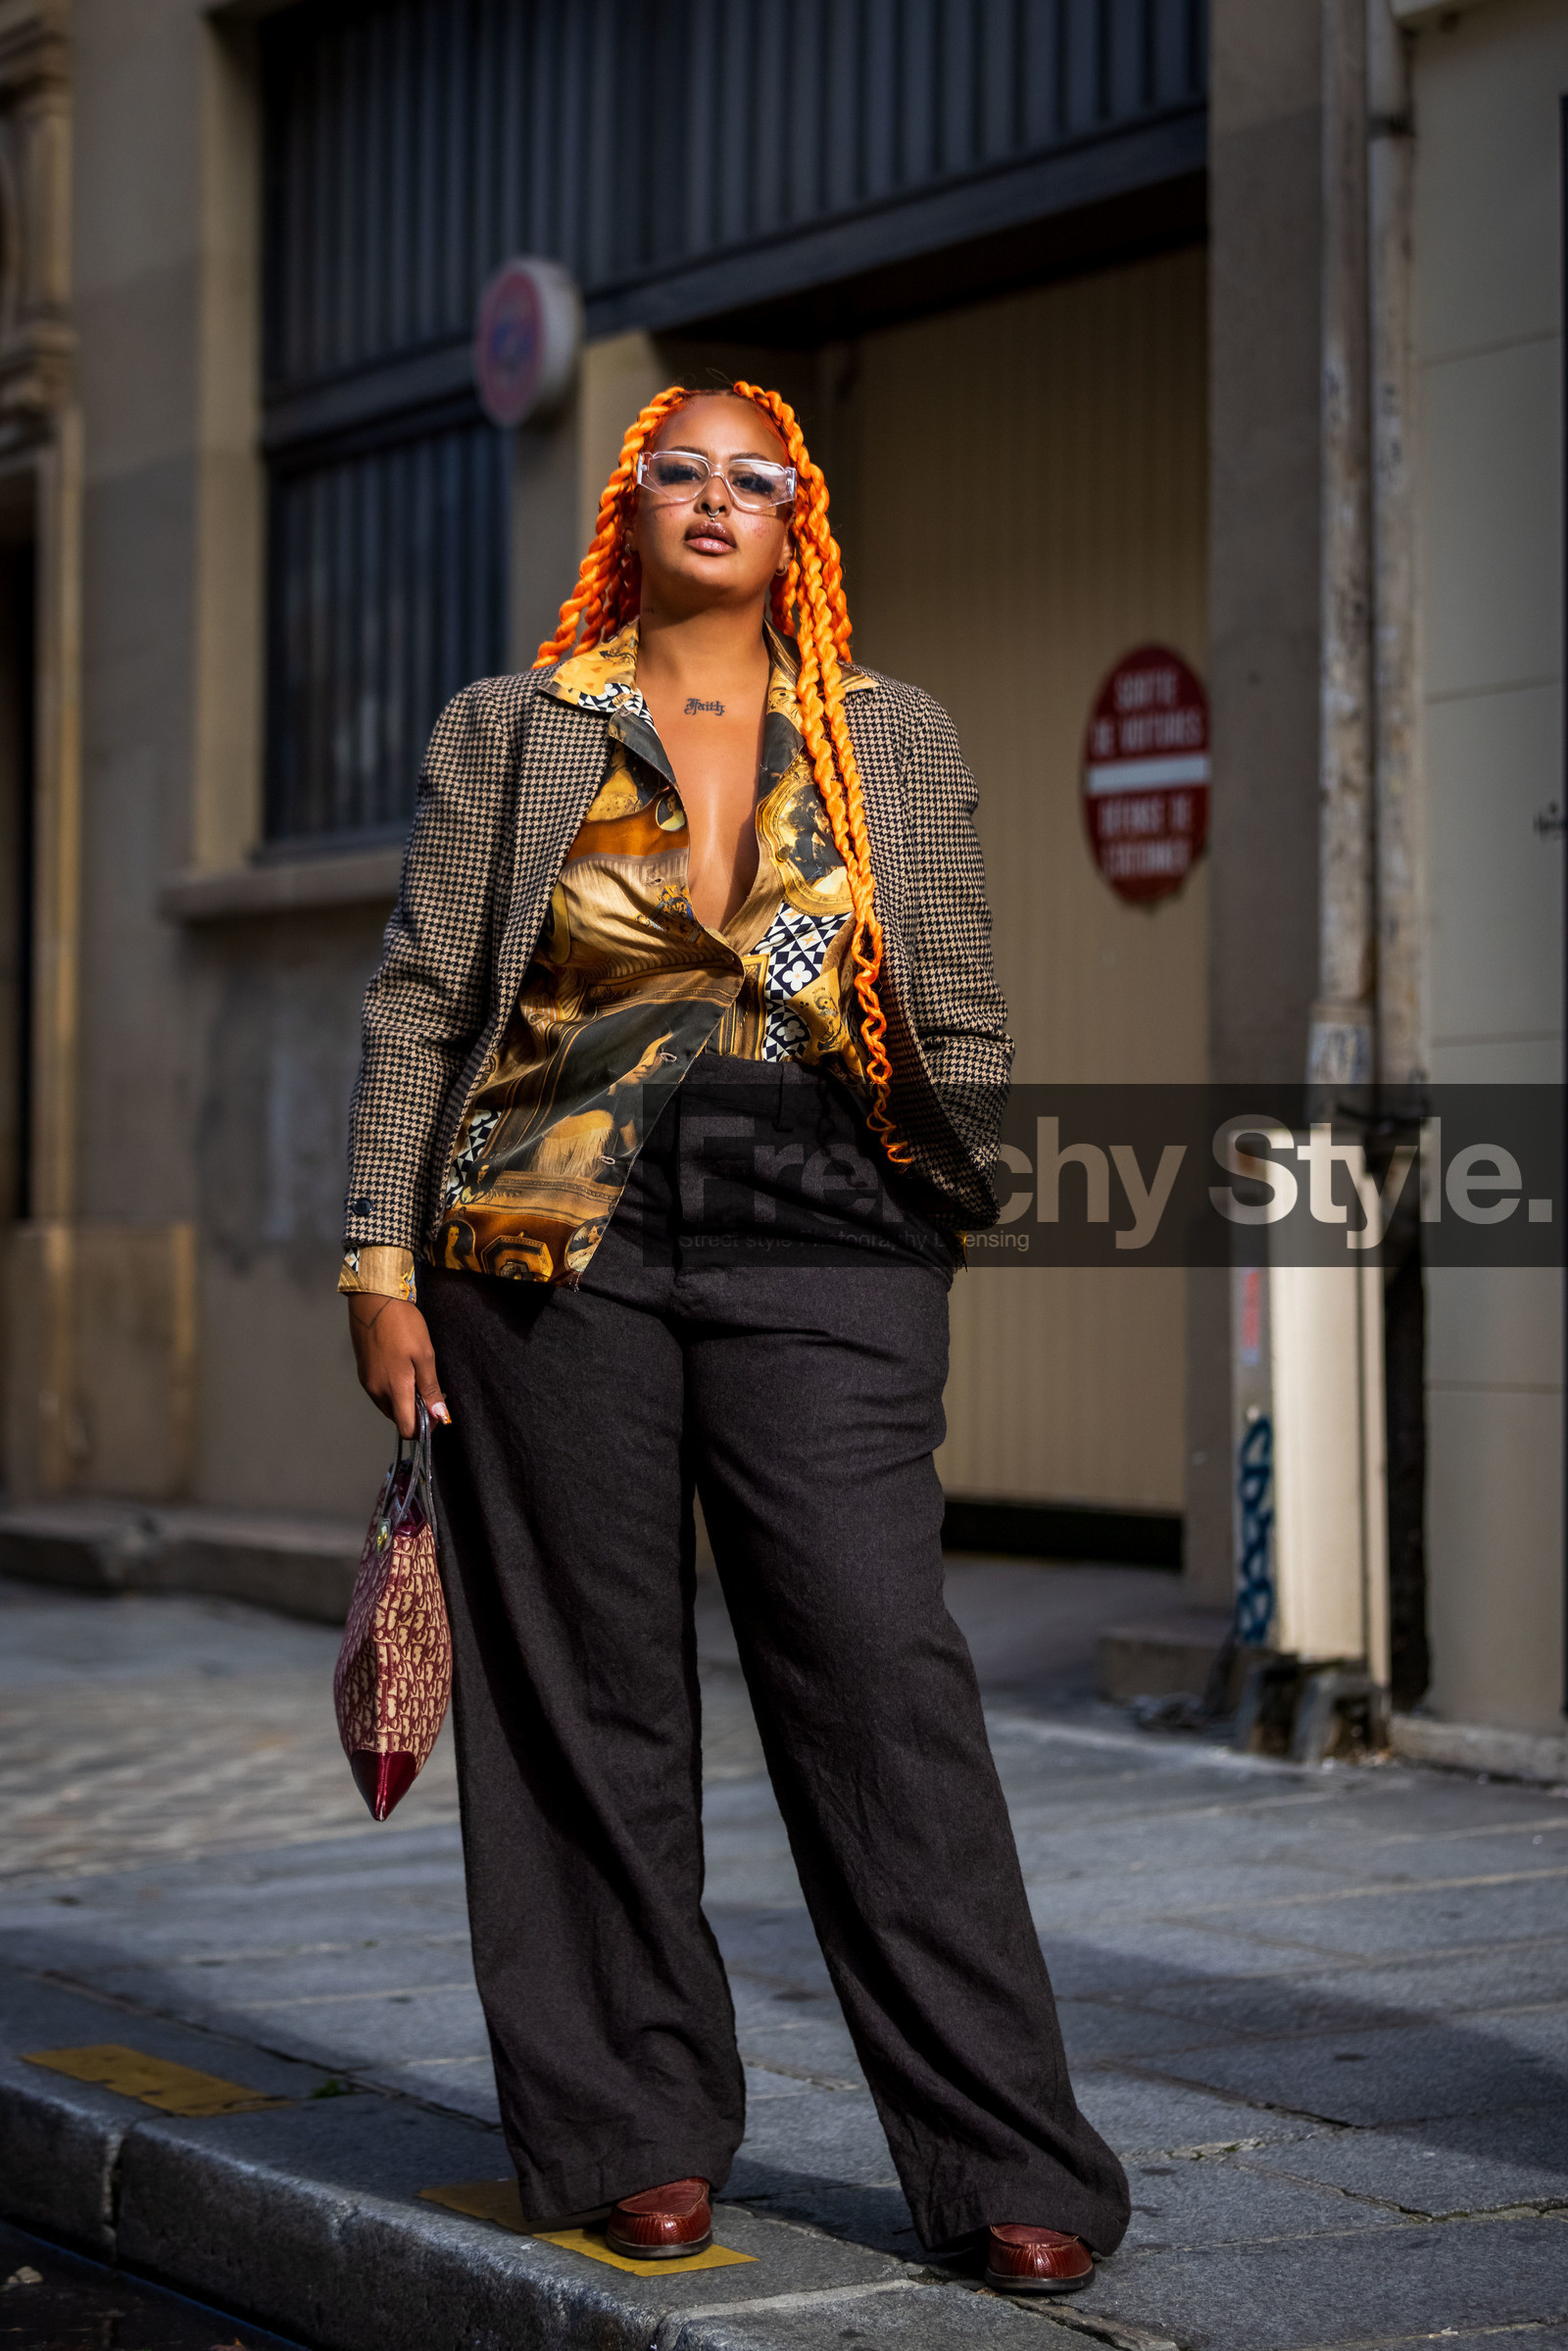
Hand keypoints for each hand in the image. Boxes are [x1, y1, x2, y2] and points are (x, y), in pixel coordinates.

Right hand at [346, 1296, 449, 1438]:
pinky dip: (394, 1392)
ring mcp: (367, 1383)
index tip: (436, 1414)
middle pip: (397, 1419)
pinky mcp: (363, 1374)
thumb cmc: (403, 1325)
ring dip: (404, 1402)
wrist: (374, 1302)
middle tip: (432, 1392)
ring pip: (388, 1407)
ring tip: (418, 1379)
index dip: (424, 1429)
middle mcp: (377, 1392)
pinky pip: (380, 1394)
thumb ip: (430, 1388)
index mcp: (394, 1390)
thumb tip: (440, 1416)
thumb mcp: (424, 1355)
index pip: (406, 1429)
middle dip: (416, 1413)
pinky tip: (404, 1372)